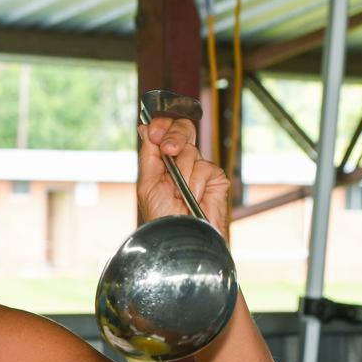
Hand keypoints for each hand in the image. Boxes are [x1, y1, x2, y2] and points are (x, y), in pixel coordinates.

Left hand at [137, 117, 229, 232]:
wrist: (181, 236)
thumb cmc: (162, 216)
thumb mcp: (148, 183)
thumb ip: (148, 154)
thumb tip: (145, 127)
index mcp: (163, 161)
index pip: (166, 131)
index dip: (162, 126)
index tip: (154, 132)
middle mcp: (182, 162)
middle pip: (183, 129)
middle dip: (174, 136)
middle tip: (168, 149)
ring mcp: (200, 169)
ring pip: (190, 151)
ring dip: (180, 174)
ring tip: (178, 194)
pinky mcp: (216, 178)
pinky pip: (204, 167)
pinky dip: (194, 184)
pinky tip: (192, 198)